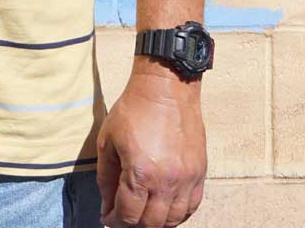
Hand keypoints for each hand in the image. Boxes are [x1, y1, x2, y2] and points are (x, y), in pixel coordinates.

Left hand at [95, 63, 206, 227]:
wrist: (166, 89)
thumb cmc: (134, 111)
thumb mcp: (108, 142)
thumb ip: (106, 179)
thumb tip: (107, 205)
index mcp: (140, 173)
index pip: (129, 216)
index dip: (115, 220)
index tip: (109, 216)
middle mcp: (167, 181)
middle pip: (151, 224)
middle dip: (133, 224)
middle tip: (124, 215)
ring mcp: (187, 179)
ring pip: (173, 219)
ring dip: (156, 221)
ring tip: (143, 211)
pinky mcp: (199, 173)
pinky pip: (191, 206)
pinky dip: (177, 213)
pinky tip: (165, 207)